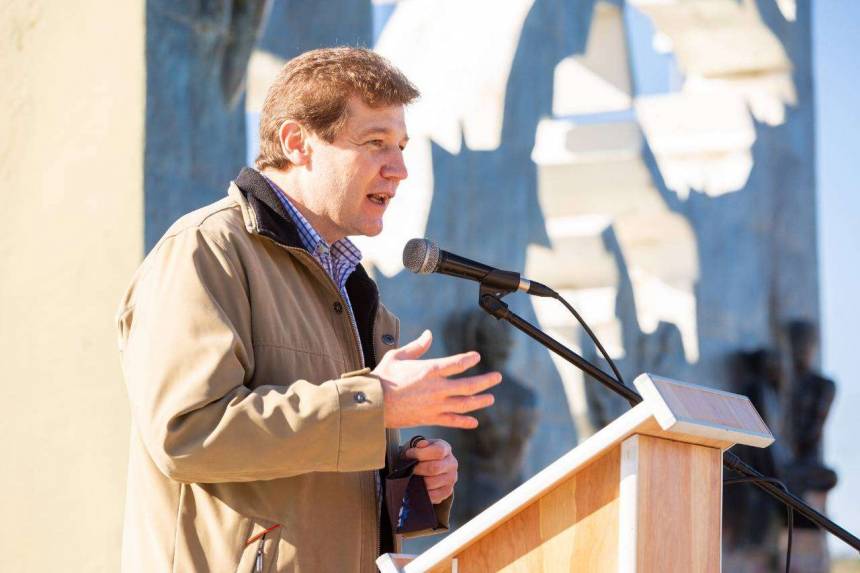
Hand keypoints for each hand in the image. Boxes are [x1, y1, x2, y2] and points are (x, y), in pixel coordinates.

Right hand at [372, 330, 501, 428]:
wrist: (373, 405)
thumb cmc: (383, 378)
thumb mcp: (398, 356)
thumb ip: (416, 346)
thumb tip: (429, 334)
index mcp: (429, 370)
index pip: (457, 363)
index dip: (469, 359)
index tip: (477, 357)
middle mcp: (437, 388)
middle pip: (468, 385)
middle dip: (485, 381)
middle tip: (497, 378)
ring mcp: (435, 405)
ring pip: (464, 404)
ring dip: (480, 401)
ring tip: (490, 399)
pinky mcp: (430, 418)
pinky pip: (452, 421)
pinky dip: (464, 421)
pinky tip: (474, 422)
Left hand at [404, 438, 456, 503]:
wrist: (426, 467)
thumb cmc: (421, 455)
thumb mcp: (418, 445)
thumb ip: (418, 444)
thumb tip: (420, 446)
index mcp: (445, 448)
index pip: (438, 451)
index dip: (421, 453)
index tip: (409, 454)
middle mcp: (452, 463)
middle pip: (435, 468)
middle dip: (418, 469)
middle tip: (411, 469)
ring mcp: (451, 478)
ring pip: (432, 483)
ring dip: (420, 482)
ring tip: (414, 478)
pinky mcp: (448, 491)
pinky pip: (434, 495)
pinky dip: (423, 492)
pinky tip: (419, 487)